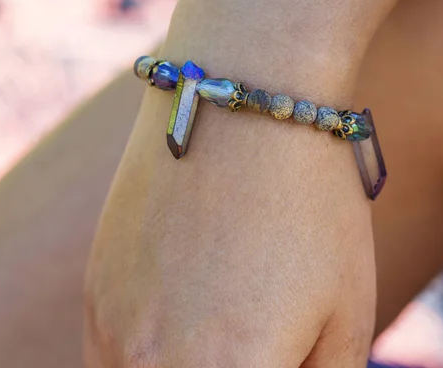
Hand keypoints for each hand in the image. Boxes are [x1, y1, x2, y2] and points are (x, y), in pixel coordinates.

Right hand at [84, 0, 420, 365]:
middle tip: (257, 351)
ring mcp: (111, 328)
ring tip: (224, 346)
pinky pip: (110, 363)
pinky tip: (182, 338)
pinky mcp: (97, 289)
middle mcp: (149, 365)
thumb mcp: (344, 312)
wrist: (240, 101)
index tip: (285, 362)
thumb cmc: (313, 206)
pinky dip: (146, 367)